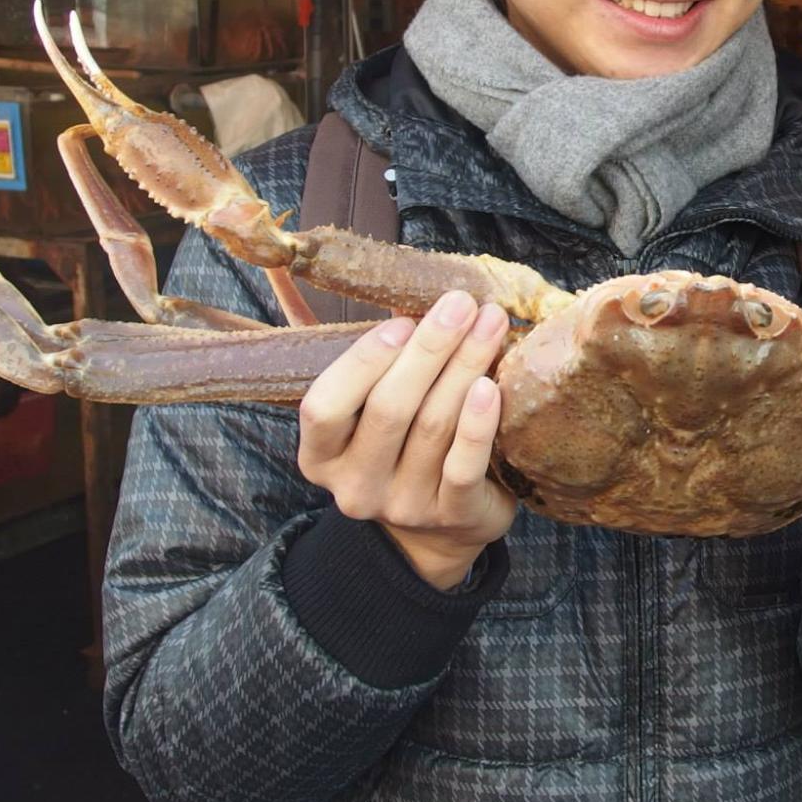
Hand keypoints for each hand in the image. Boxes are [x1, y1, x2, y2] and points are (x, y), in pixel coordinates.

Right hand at [297, 290, 515, 588]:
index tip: (401, 321)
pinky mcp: (451, 515)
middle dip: (429, 349)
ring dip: (464, 367)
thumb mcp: (363, 411)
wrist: (438, 530)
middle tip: (461, 303)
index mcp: (321, 456)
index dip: (362, 362)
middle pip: (389, 409)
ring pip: (432, 427)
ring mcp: (403, 504)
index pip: (325, 408)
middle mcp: (354, 485)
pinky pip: (463, 465)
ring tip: (490, 323)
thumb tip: (309, 271)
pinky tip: (491, 385)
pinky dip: (477, 424)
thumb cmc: (399, 445)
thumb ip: (353, 355)